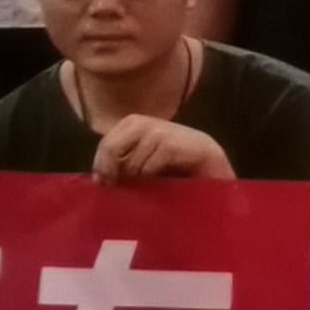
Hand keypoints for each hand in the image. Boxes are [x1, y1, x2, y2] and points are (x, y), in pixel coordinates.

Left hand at [91, 114, 234, 186]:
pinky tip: (165, 180)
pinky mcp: (169, 144)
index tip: (104, 183)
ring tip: (153, 182)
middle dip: (111, 169)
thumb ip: (123, 161)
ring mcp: (157, 131)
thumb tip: (98, 177)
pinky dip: (152, 179)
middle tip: (116, 186)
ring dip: (138, 178)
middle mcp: (141, 123)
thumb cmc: (174, 163)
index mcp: (132, 124)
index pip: (105, 143)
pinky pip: (147, 168)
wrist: (211, 162)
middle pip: (110, 147)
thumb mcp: (143, 158)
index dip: (101, 164)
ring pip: (131, 163)